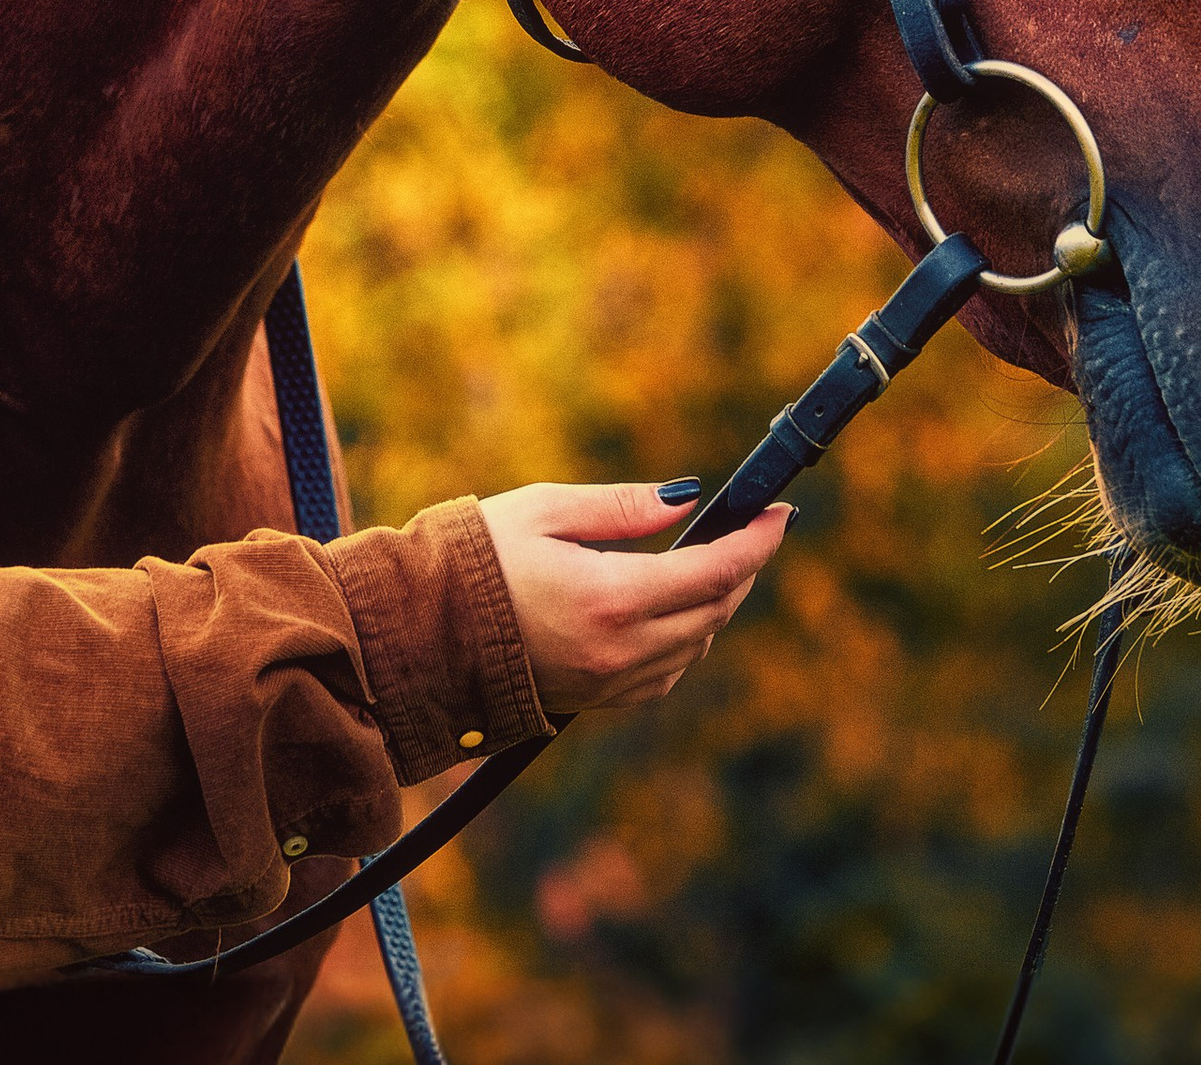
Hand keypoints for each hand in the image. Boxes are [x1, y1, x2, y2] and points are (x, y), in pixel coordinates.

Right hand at [479, 482, 788, 717]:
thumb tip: (688, 500)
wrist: (418, 633)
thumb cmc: (474, 557)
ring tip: (712, 562)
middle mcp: (620, 649)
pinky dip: (684, 640)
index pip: (715, 572)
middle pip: (715, 612)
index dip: (758, 542)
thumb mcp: (545, 509)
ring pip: (696, 646)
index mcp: (612, 597)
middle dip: (742, 570)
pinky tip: (669, 609)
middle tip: (751, 531)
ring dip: (715, 606)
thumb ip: (621, 507)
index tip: (781, 514)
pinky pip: (665, 675)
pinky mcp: (593, 701)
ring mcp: (608, 683)